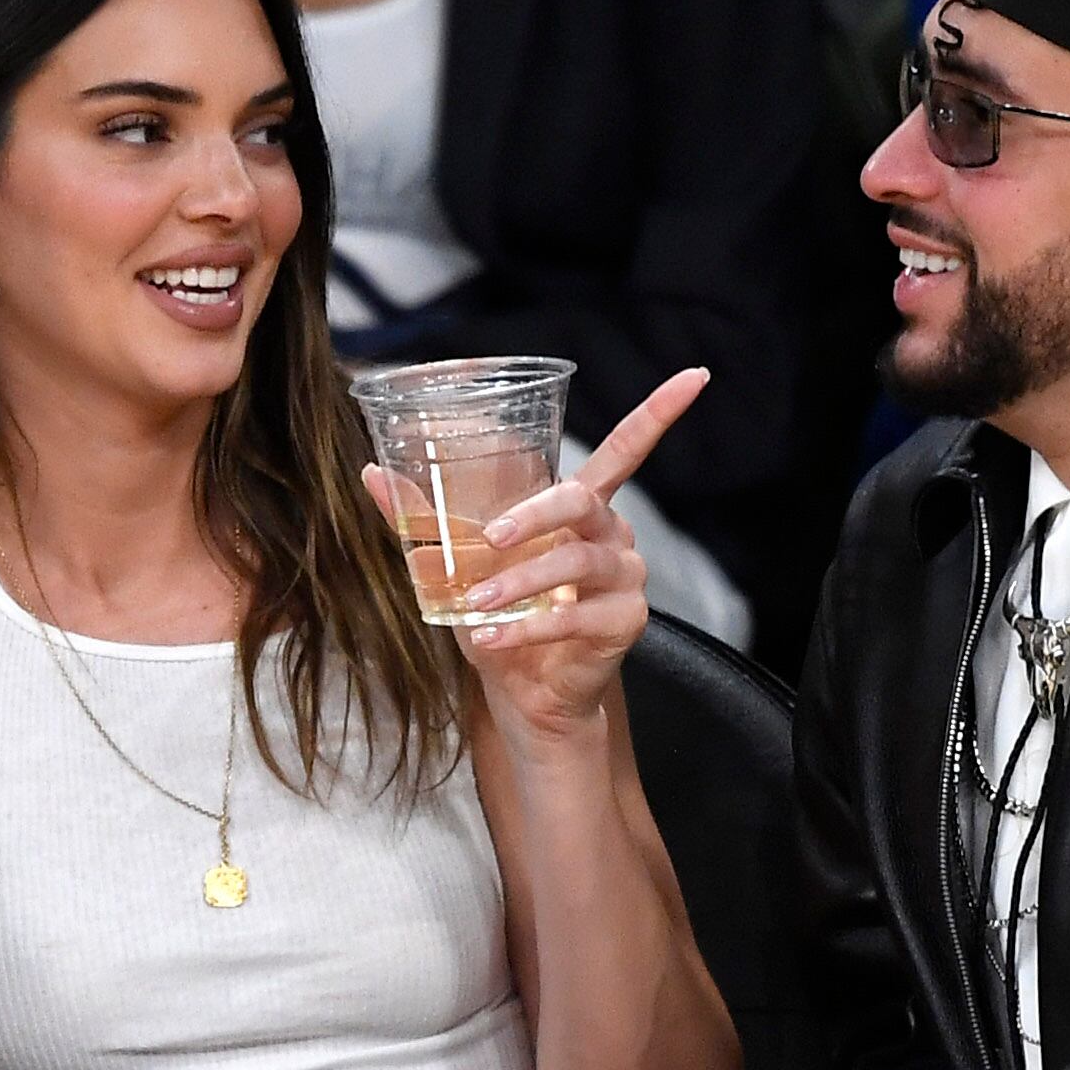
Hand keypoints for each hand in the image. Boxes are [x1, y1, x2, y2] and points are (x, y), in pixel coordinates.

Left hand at [374, 369, 709, 750]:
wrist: (522, 694)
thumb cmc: (497, 617)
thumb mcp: (454, 566)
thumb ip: (421, 520)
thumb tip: (373, 471)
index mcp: (581, 507)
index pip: (628, 448)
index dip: (660, 411)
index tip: (696, 375)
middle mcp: (611, 533)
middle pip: (583, 500)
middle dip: (535, 513)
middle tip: (490, 537)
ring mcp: (624, 578)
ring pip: (574, 562)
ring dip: (518, 584)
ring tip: (476, 605)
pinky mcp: (624, 622)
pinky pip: (572, 619)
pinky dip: (525, 629)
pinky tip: (492, 636)